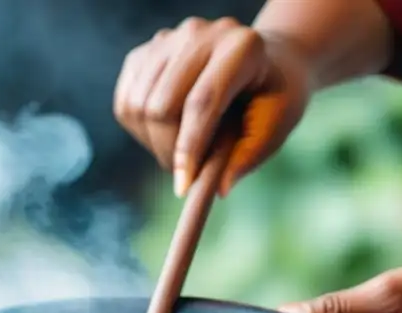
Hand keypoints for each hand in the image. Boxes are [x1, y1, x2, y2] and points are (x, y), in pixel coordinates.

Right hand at [113, 17, 310, 196]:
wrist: (264, 63)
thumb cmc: (273, 98)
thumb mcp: (276, 126)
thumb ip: (248, 156)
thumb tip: (217, 189)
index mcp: (241, 46)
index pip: (202, 101)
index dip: (189, 149)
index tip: (183, 188)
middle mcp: (199, 33)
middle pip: (161, 106)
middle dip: (169, 151)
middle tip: (186, 174)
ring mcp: (167, 39)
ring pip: (138, 106)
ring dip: (153, 143)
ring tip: (182, 150)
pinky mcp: (144, 53)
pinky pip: (125, 103)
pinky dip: (139, 130)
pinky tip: (166, 132)